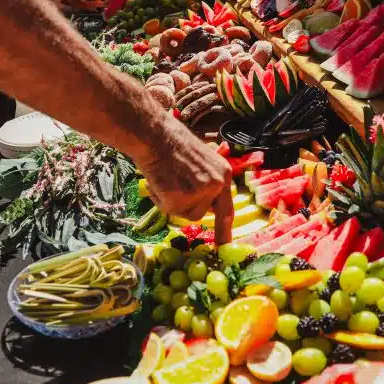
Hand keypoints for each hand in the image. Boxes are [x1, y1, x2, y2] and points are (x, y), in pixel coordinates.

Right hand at [135, 118, 233, 243]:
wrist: (156, 136)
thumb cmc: (174, 146)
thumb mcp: (204, 160)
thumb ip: (209, 182)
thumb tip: (208, 204)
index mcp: (224, 174)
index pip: (226, 209)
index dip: (224, 230)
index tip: (224, 246)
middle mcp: (216, 185)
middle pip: (202, 213)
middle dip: (188, 204)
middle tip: (175, 185)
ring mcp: (199, 193)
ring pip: (186, 214)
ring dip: (175, 203)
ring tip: (168, 180)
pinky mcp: (180, 200)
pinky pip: (169, 210)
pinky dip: (160, 200)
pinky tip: (159, 181)